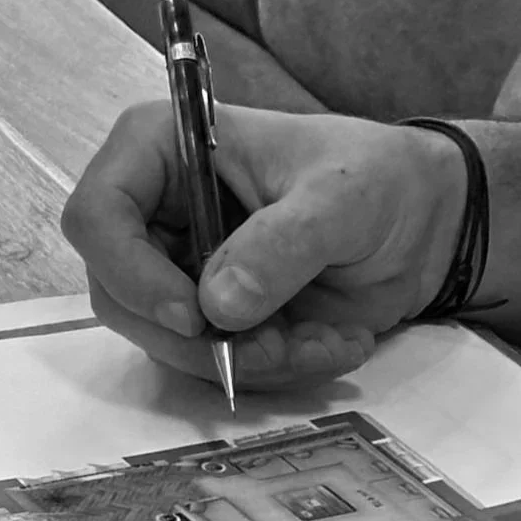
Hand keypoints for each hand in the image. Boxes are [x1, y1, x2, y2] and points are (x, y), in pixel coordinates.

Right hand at [61, 104, 467, 390]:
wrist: (423, 226)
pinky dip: (277, 371)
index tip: (194, 316)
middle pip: (121, 298)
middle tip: (275, 347)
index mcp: (164, 149)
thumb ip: (280, 245)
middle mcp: (160, 214)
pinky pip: (219, 367)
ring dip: (251, 361)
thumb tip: (218, 306)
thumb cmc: (378, 180)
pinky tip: (332, 344)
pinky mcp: (218, 321)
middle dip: (199, 340)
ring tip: (326, 339)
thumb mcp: (339, 199)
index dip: (131, 274)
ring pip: (171, 345)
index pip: (98, 216)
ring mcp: (185, 273)